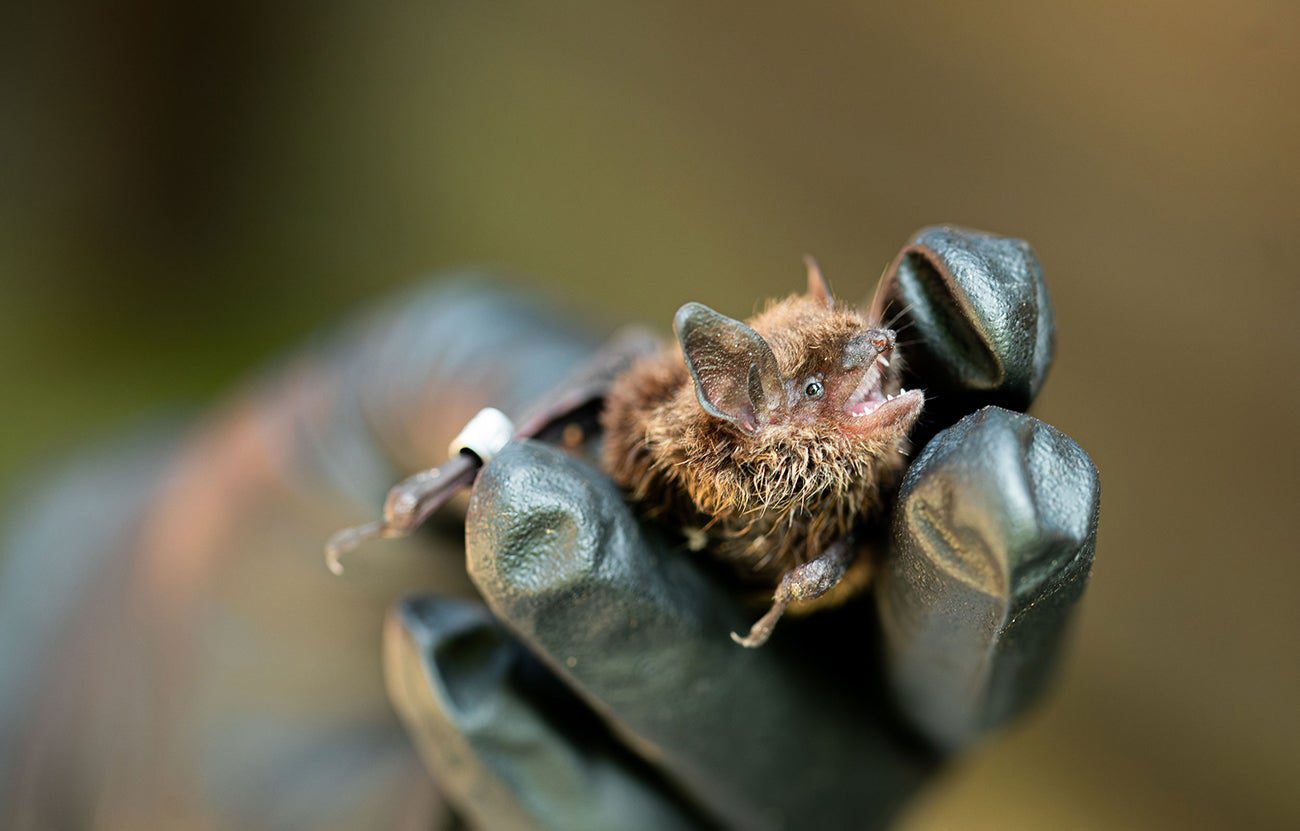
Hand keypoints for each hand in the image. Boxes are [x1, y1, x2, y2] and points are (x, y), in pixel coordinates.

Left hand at [384, 228, 1099, 829]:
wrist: (211, 643)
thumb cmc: (349, 477)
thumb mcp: (433, 373)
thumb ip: (552, 369)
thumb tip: (667, 392)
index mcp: (792, 516)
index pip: (930, 456)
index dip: (975, 374)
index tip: (959, 285)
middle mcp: (802, 674)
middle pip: (947, 663)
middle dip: (980, 569)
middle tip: (977, 472)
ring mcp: (718, 795)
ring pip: (770, 768)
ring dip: (666, 638)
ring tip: (529, 520)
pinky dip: (530, 756)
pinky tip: (433, 661)